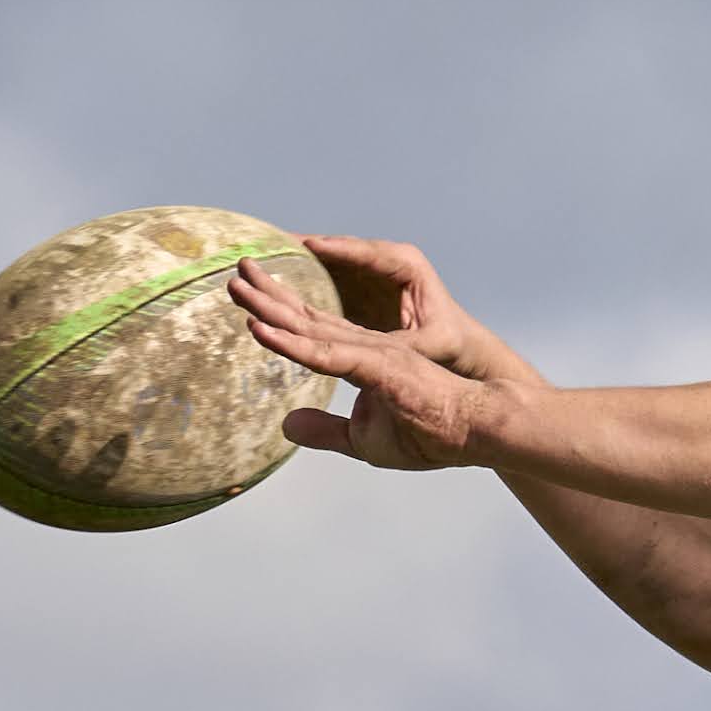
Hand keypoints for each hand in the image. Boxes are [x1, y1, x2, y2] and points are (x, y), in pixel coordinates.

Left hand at [236, 235, 542, 472]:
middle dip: (267, 292)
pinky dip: (291, 342)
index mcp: (359, 357)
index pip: (311, 328)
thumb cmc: (429, 434)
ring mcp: (371, 352)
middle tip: (235, 269)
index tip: (245, 295)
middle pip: (306, 315)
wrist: (475, 433)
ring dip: (270, 306)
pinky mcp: (380, 366)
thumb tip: (285, 424)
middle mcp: (362, 345)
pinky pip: (327, 354)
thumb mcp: (363, 441)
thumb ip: (325, 431)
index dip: (277, 311)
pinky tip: (260, 330)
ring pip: (311, 326)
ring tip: (237, 284)